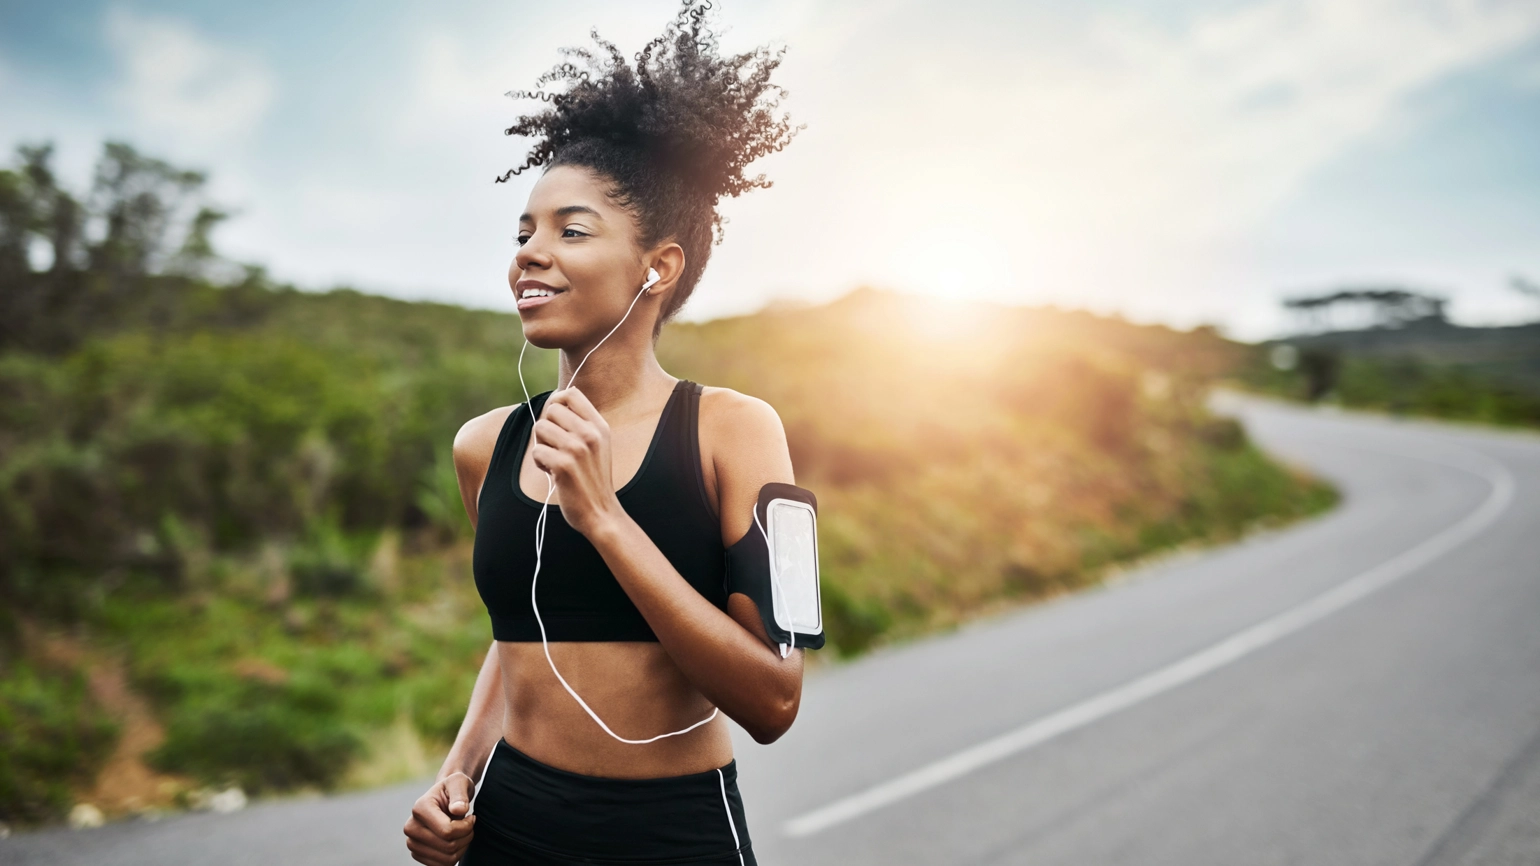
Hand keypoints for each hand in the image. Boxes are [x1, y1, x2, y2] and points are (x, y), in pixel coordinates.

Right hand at [403, 773, 475, 865]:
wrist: (444, 798)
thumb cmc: (453, 789)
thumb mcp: (459, 783)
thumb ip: (460, 794)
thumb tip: (458, 809)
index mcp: (419, 809)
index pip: (447, 831)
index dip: (466, 827)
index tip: (471, 817)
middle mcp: (411, 827)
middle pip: (448, 846)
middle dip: (466, 837)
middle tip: (469, 824)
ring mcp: (412, 843)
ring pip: (447, 859)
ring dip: (462, 847)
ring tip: (463, 832)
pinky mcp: (418, 854)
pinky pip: (443, 865)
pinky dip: (455, 856)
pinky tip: (456, 841)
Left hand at [530, 387, 622, 536]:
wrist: (601, 512)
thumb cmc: (594, 479)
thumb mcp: (599, 445)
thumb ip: (582, 423)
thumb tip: (555, 402)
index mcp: (600, 426)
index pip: (571, 393)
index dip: (557, 402)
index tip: (557, 421)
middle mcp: (590, 434)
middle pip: (551, 409)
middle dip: (547, 427)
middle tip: (555, 447)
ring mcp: (577, 449)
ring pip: (540, 428)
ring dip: (542, 445)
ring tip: (555, 460)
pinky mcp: (563, 465)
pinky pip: (536, 451)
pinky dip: (540, 462)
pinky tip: (553, 473)